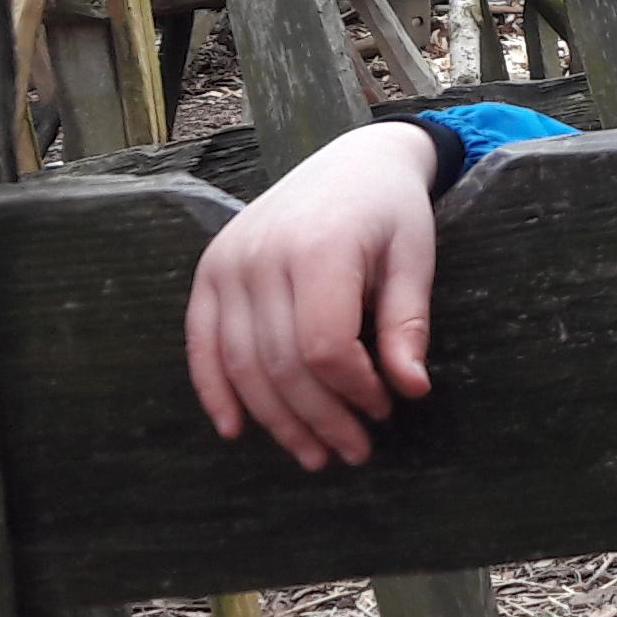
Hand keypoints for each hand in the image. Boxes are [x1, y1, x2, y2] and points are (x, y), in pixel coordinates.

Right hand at [184, 120, 445, 468]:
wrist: (354, 161)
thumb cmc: (392, 212)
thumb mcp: (416, 260)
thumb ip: (408, 325)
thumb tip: (411, 390)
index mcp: (319, 247)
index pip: (325, 347)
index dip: (354, 391)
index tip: (385, 410)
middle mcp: (262, 254)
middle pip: (281, 363)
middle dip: (320, 419)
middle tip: (354, 452)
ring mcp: (227, 262)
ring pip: (242, 364)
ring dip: (275, 421)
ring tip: (313, 454)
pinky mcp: (209, 270)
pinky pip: (201, 342)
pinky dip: (214, 390)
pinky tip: (236, 429)